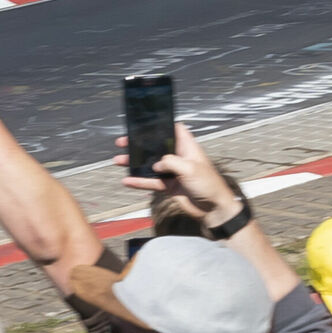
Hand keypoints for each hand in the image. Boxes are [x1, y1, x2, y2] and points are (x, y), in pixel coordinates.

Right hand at [120, 121, 240, 221]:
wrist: (213, 210)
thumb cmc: (209, 185)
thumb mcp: (190, 169)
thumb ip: (171, 162)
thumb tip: (156, 165)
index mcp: (187, 147)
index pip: (174, 129)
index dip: (161, 124)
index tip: (145, 123)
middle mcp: (178, 157)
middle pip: (155, 146)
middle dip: (139, 144)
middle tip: (123, 142)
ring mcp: (172, 172)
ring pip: (150, 165)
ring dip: (135, 163)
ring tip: (118, 161)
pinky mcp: (168, 186)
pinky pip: (151, 182)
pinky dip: (139, 181)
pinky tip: (127, 180)